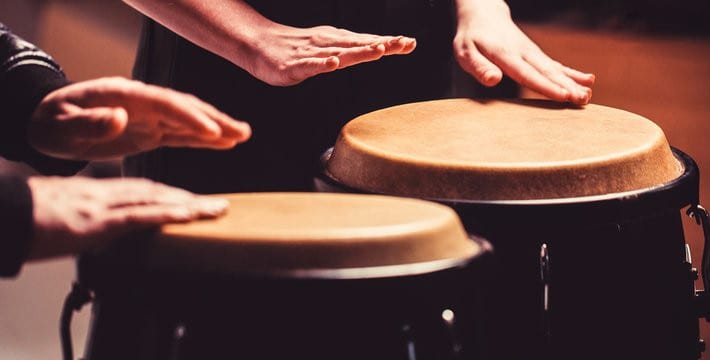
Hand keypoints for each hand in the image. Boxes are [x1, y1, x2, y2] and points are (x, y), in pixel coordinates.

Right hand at [27, 176, 228, 258]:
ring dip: (189, 204)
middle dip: (186, 197)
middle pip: (154, 192)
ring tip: (216, 208)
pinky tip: (190, 214)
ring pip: (155, 200)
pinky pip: (141, 215)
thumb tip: (89, 226)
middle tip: (215, 203)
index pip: (138, 191)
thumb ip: (78, 216)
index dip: (166, 194)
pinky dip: (169, 213)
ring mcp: (101, 206)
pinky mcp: (96, 221)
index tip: (188, 199)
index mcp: (92, 193)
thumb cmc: (19, 215)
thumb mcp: (54, 213)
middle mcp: (101, 194)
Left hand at [28, 77, 251, 160]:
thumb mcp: (59, 126)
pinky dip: (203, 139)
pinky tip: (224, 143)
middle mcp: (141, 102)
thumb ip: (88, 122)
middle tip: (242, 132)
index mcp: (122, 95)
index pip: (163, 103)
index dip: (188, 116)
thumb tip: (119, 117)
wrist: (47, 125)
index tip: (211, 132)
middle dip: (214, 119)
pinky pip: (180, 134)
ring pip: (188, 119)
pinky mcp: (150, 131)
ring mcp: (148, 116)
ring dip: (216, 127)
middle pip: (184, 107)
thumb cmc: (50, 124)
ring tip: (244, 135)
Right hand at [244, 24, 415, 85]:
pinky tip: (333, 64)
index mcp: (337, 41)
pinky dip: (322, 63)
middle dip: (382, 44)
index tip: (410, 43)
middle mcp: (328, 43)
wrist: (259, 44)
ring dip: (358, 52)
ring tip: (378, 51)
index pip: (367, 41)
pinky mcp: (294, 65)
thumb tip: (381, 46)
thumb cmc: (297, 48)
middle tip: (403, 43)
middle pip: (358, 44)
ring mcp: (311, 53)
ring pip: (338, 53)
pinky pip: (310, 64)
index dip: (388, 42)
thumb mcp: (329, 48)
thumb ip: (352, 50)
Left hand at [453, 0, 594, 103]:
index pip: (527, 74)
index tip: (563, 96)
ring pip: (554, 69)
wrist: (484, 14)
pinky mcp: (535, 54)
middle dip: (566, 86)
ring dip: (572, 82)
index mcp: (505, 54)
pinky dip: (571, 73)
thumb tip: (493, 80)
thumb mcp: (466, 52)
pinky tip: (587, 80)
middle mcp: (523, 52)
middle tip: (583, 100)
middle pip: (547, 72)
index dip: (546, 86)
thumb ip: (479, 67)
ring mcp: (532, 52)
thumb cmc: (471, 37)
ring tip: (588, 95)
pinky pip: (555, 65)